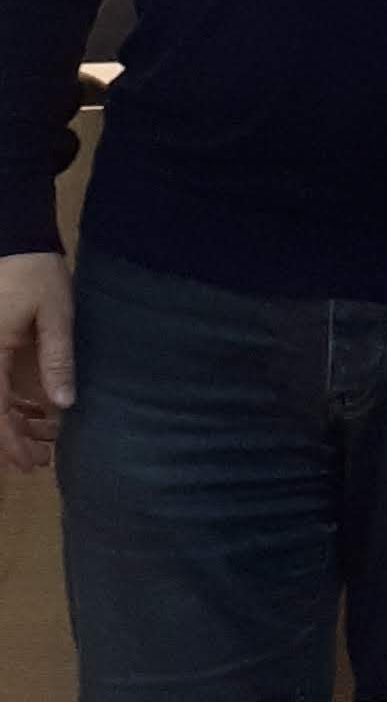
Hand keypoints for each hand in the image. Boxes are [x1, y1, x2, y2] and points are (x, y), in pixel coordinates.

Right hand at [0, 249, 72, 476]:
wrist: (12, 238)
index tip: (30, 463)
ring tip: (41, 441)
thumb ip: (57, 357)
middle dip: (9, 440)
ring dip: (9, 423)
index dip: (9, 442)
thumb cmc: (33, 271)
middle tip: (38, 461)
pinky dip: (8, 403)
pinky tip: (33, 413)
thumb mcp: (54, 313)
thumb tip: (64, 403)